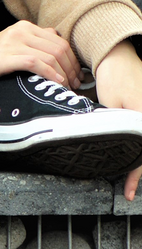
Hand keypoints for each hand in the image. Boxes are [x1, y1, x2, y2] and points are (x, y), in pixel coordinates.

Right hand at [0, 20, 81, 89]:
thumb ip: (38, 40)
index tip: (77, 75)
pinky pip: (34, 63)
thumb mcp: (17, 43)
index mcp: (25, 27)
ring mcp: (11, 43)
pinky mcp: (3, 57)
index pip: (60, 41)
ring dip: (63, 74)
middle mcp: (19, 31)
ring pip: (49, 57)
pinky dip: (49, 73)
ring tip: (66, 86)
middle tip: (75, 84)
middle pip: (58, 49)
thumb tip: (62, 41)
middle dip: (71, 69)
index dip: (73, 60)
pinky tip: (56, 82)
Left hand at [94, 40, 141, 200]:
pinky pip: (139, 133)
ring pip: (141, 145)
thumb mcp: (111, 104)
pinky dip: (135, 146)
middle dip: (136, 171)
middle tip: (127, 189)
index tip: (128, 193)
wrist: (118, 56)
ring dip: (135, 159)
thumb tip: (109, 148)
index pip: (141, 156)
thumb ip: (113, 126)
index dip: (134, 176)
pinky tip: (127, 154)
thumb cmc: (113, 77)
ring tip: (127, 177)